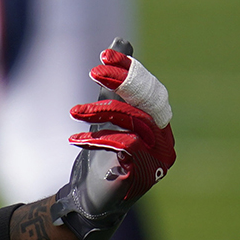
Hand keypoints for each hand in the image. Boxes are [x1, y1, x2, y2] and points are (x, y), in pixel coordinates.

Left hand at [50, 40, 175, 239]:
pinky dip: (100, 138)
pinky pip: (127, 145)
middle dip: (120, 82)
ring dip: (102, 111)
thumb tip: (120, 41)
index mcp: (158, 122)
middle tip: (94, 71)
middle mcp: (164, 138)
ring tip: (74, 111)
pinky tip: (76, 138)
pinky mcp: (145, 173)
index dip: (129, 69)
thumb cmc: (100, 154)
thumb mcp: (106, 112)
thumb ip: (113, 82)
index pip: (149, 88)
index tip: (105, 55)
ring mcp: (158, 157)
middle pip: (147, 101)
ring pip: (136, 120)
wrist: (90, 198)